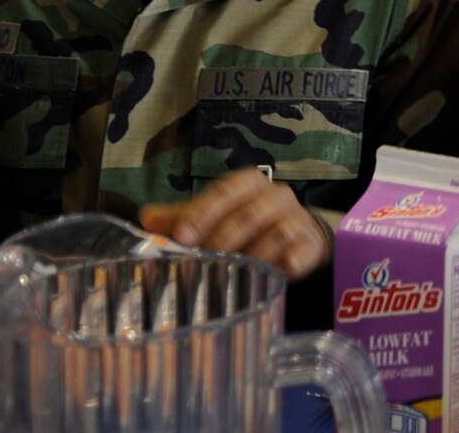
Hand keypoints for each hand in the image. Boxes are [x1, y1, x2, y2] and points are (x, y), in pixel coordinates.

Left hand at [140, 168, 332, 280]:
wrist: (299, 234)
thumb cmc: (248, 223)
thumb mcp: (216, 215)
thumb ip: (183, 217)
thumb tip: (146, 219)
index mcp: (249, 184)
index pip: (226, 190)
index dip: (204, 212)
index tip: (182, 235)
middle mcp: (276, 196)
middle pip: (250, 212)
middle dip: (224, 237)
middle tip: (203, 259)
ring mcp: (297, 220)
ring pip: (276, 233)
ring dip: (252, 254)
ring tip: (233, 272)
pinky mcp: (311, 245)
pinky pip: (301, 253)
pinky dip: (287, 264)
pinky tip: (273, 274)